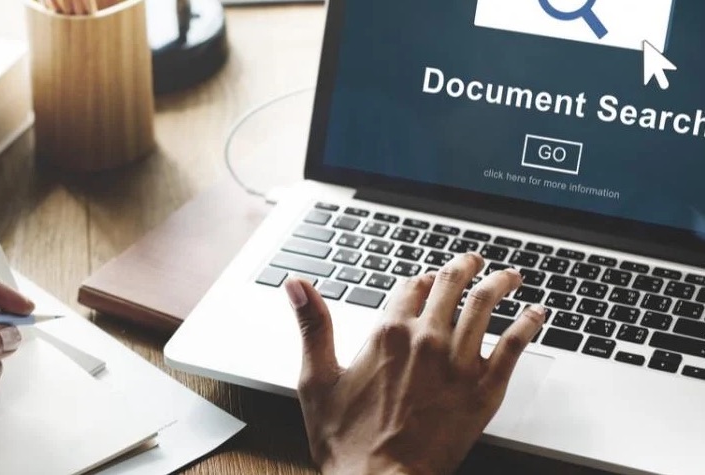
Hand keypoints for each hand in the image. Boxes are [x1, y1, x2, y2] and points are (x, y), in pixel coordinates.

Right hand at [286, 253, 545, 474]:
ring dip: (501, 283)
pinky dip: (528, 323)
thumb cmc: (347, 440)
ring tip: (510, 276)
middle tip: (474, 261)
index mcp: (387, 334)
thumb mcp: (316, 379)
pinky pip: (514, 345)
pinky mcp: (484, 389)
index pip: (411, 286)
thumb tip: (296, 284)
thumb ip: (312, 325)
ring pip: (486, 305)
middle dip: (465, 267)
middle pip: (451, 285)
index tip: (427, 278)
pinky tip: (537, 314)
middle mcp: (426, 339)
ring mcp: (458, 363)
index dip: (420, 279)